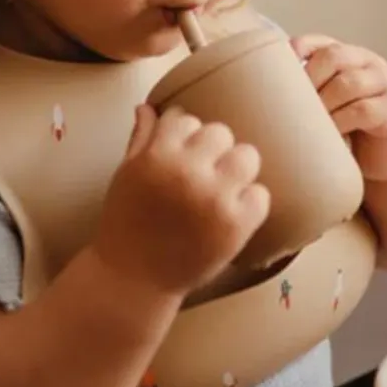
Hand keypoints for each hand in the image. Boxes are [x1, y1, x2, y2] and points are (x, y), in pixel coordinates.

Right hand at [94, 105, 268, 295]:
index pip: (186, 120)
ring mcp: (215, 198)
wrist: (133, 280)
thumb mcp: (126, 175)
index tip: (180, 153)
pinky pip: (260, 195)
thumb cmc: (126, 224)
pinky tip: (231, 214)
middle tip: (202, 174)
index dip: (184, 137)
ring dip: (236, 170)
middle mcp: (188, 172)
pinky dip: (250, 203)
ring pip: (247, 156)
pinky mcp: (236, 225)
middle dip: (212, 151)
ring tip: (222, 189)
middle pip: (221, 133)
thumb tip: (147, 107)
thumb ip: (141, 139)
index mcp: (157, 155)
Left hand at [291, 35, 386, 183]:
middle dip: (310, 78)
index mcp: (350, 56)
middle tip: (295, 104)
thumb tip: (256, 98)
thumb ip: (307, 93)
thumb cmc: (348, 130)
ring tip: (311, 121)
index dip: (300, 50)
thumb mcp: (328, 105)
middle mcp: (369, 63)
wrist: (385, 159)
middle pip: (334, 55)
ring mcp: (385, 85)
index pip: (321, 42)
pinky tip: (332, 133)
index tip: (281, 69)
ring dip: (324, 102)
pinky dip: (342, 121)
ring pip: (349, 82)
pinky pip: (364, 110)